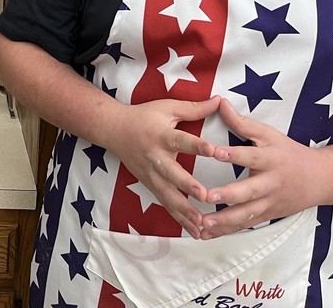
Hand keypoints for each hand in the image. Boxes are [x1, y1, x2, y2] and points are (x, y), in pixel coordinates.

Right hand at [106, 96, 221, 236]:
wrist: (113, 130)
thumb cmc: (143, 116)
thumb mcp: (167, 107)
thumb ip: (194, 108)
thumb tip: (219, 101)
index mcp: (161, 135)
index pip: (181, 140)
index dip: (197, 146)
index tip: (214, 151)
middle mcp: (155, 157)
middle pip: (172, 174)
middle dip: (187, 186)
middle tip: (205, 196)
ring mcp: (150, 174)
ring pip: (168, 195)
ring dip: (185, 211)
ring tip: (202, 224)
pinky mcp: (149, 185)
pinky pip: (166, 205)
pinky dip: (179, 219)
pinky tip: (195, 232)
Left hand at [199, 98, 321, 238]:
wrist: (321, 179)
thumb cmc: (288, 152)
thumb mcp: (268, 134)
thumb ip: (242, 122)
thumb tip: (219, 102)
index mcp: (270, 159)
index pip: (250, 155)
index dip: (233, 153)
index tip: (214, 151)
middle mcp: (270, 183)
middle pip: (249, 191)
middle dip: (227, 195)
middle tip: (206, 196)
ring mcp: (269, 203)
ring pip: (246, 214)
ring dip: (224, 220)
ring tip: (202, 223)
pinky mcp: (266, 216)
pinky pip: (245, 225)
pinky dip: (226, 231)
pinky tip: (206, 234)